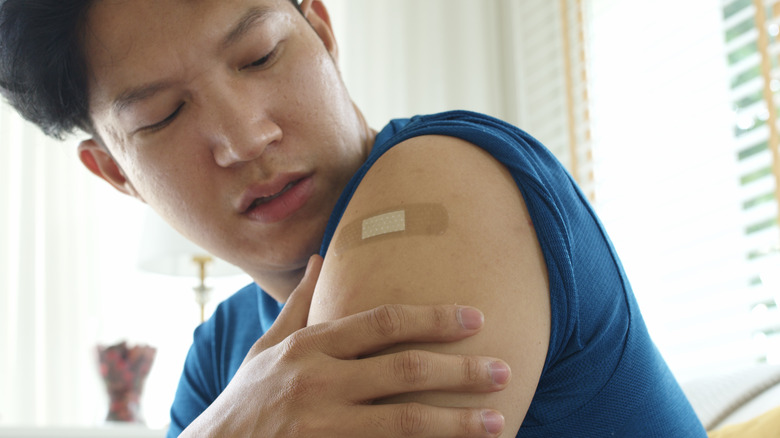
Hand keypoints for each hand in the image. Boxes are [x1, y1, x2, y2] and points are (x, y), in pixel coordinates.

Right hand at [181, 255, 509, 437]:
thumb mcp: (266, 349)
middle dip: (460, 370)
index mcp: (309, 347)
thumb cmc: (246, 402)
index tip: (474, 318)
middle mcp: (317, 382)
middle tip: (502, 370)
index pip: (383, 322)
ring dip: (456, 422)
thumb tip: (323, 259)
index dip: (433, 319)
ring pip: (404, 421)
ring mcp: (320, 425)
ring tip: (496, 422)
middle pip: (405, 369)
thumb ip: (299, 306)